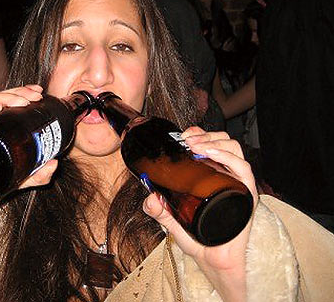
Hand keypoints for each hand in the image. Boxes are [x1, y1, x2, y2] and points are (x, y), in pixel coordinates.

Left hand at [143, 127, 257, 300]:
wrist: (215, 262)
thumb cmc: (199, 240)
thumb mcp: (173, 222)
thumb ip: (160, 211)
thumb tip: (149, 199)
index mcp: (214, 177)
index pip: (211, 145)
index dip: (199, 134)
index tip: (183, 135)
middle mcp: (227, 176)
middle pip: (223, 141)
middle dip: (205, 135)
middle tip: (187, 140)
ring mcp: (237, 184)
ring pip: (234, 149)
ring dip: (213, 142)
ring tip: (195, 146)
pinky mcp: (246, 195)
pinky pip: (243, 169)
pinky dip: (228, 157)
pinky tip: (212, 154)